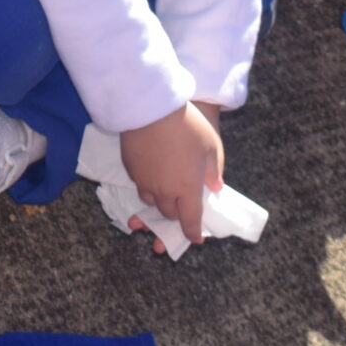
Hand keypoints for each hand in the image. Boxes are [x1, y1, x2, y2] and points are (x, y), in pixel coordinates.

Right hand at [116, 101, 224, 250]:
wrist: (150, 108)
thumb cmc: (187, 125)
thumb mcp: (210, 146)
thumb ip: (213, 170)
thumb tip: (215, 187)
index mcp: (187, 188)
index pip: (190, 221)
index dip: (193, 233)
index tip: (196, 238)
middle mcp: (164, 191)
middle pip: (169, 213)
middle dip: (177, 214)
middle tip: (184, 205)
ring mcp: (145, 181)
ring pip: (151, 201)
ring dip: (160, 200)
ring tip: (167, 189)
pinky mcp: (131, 169)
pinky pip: (140, 185)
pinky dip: (147, 185)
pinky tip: (153, 171)